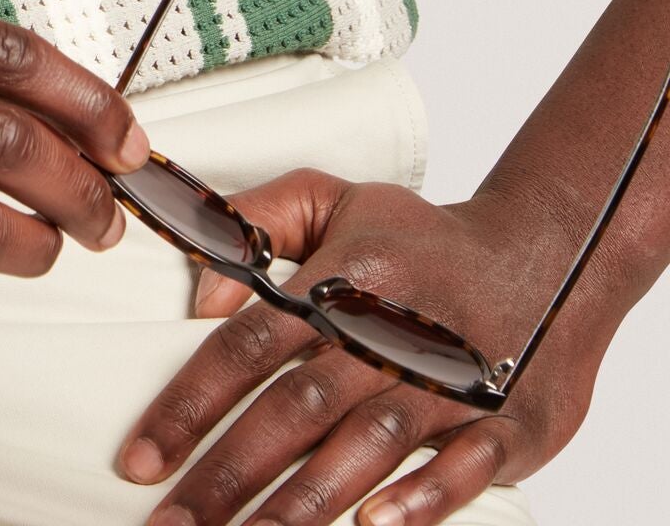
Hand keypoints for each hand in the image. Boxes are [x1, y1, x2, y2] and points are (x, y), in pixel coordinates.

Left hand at [114, 167, 610, 524]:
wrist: (551, 253)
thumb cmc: (423, 240)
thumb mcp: (334, 198)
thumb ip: (256, 222)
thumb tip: (200, 290)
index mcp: (341, 281)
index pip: (247, 347)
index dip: (190, 404)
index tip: (140, 458)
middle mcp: (388, 335)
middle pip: (294, 411)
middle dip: (228, 474)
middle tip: (172, 525)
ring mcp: (450, 382)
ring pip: (363, 449)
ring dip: (303, 504)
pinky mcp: (508, 422)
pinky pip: (461, 468)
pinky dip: (420, 500)